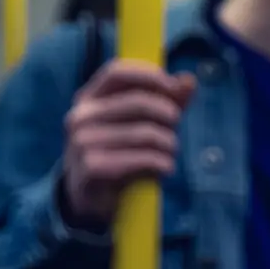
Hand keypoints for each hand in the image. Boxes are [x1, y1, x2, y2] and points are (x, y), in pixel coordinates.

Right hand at [61, 62, 196, 227]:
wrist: (89, 197)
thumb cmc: (119, 152)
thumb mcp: (140, 123)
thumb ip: (166, 100)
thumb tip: (188, 80)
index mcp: (88, 98)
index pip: (116, 71)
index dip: (149, 75)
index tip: (174, 87)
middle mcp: (81, 116)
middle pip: (138, 101)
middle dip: (168, 114)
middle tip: (175, 128)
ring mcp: (82, 142)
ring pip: (145, 132)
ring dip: (169, 144)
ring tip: (169, 152)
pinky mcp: (92, 166)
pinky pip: (142, 158)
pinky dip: (162, 163)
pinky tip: (165, 168)